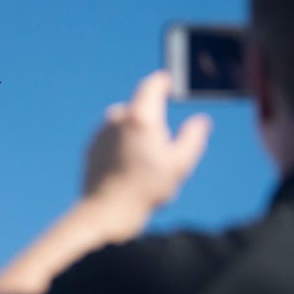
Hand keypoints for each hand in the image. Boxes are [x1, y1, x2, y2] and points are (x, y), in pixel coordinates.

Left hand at [83, 71, 211, 212]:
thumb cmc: (145, 189)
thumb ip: (193, 138)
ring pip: (125, 124)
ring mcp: (102, 131)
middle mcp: (118, 118)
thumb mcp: (179, 165)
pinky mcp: (92, 145)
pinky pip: (112, 139)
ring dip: (135, 135)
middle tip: (160, 150)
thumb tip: (201, 121)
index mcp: (142, 117)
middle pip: (140, 108)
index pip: (152, 84)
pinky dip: (121, 147)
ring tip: (142, 166)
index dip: (164, 82)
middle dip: (151, 121)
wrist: (106, 211)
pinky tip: (127, 171)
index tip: (169, 84)